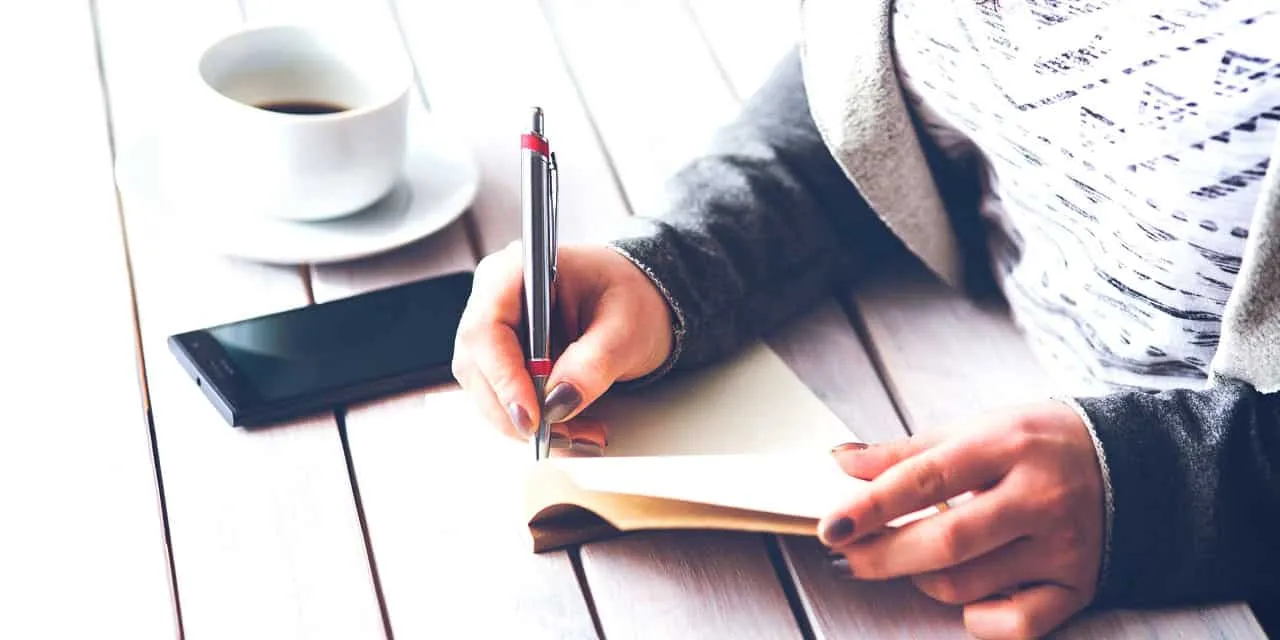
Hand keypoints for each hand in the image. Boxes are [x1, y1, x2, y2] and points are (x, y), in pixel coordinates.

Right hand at [451, 242, 673, 444]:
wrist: (638, 302)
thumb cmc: (630, 296)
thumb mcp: (626, 327)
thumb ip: (594, 362)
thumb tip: (559, 401)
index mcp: (516, 271)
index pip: (487, 328)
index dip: (503, 377)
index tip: (532, 415)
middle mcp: (495, 300)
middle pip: (479, 367)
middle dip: (519, 411)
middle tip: (565, 435)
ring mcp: (495, 332)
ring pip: (488, 392)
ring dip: (530, 423)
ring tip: (580, 434)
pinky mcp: (504, 360)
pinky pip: (505, 400)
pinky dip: (537, 422)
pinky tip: (571, 429)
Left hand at [820, 401, 1104, 638]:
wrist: (1137, 463)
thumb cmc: (1039, 443)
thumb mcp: (977, 429)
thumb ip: (907, 451)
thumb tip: (841, 461)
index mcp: (1008, 445)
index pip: (925, 479)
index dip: (870, 507)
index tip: (830, 526)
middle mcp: (1039, 497)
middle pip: (945, 542)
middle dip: (882, 556)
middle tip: (845, 557)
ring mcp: (1063, 547)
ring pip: (967, 585)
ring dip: (921, 578)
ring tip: (914, 558)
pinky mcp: (1079, 587)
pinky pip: (1014, 625)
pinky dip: (976, 618)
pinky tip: (967, 594)